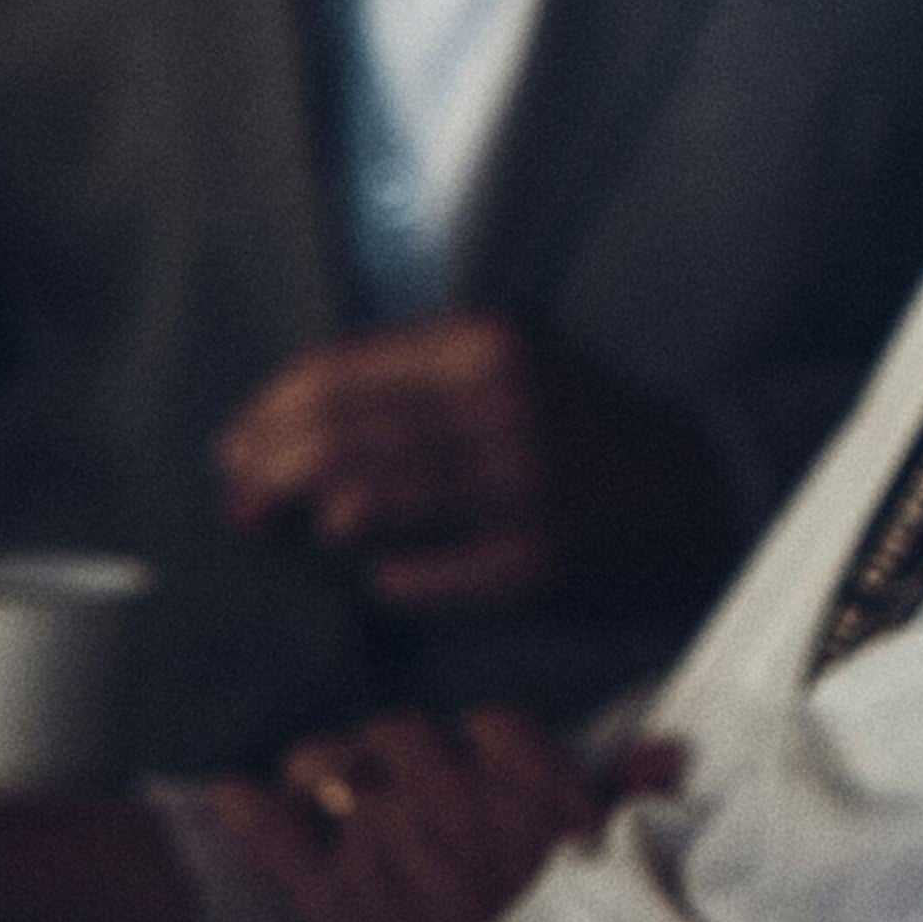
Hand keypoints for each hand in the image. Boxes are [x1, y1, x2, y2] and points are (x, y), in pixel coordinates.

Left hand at [197, 706, 683, 921]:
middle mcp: (449, 799)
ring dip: (324, 770)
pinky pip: (274, 836)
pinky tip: (232, 796)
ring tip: (316, 783)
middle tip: (387, 778)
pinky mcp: (333, 904)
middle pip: (401, 734)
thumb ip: (634, 802)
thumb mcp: (627, 872)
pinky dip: (249, 812)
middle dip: (392, 751)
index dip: (476, 745)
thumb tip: (665, 751)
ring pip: (332, 767)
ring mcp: (382, 845)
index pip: (490, 726)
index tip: (472, 765)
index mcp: (525, 785)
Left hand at [213, 317, 739, 614]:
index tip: (234, 447)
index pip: (336, 370)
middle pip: (335, 436)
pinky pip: (407, 576)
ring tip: (299, 532)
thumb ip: (392, 388)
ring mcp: (519, 489)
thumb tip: (256, 441)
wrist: (688, 492)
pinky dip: (376, 576)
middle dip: (265, 474)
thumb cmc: (569, 429)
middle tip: (241, 502)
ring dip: (310, 525)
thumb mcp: (496, 370)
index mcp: (487, 345)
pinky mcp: (529, 564)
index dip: (266, 412)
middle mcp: (504, 407)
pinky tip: (379, 570)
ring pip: (359, 504)